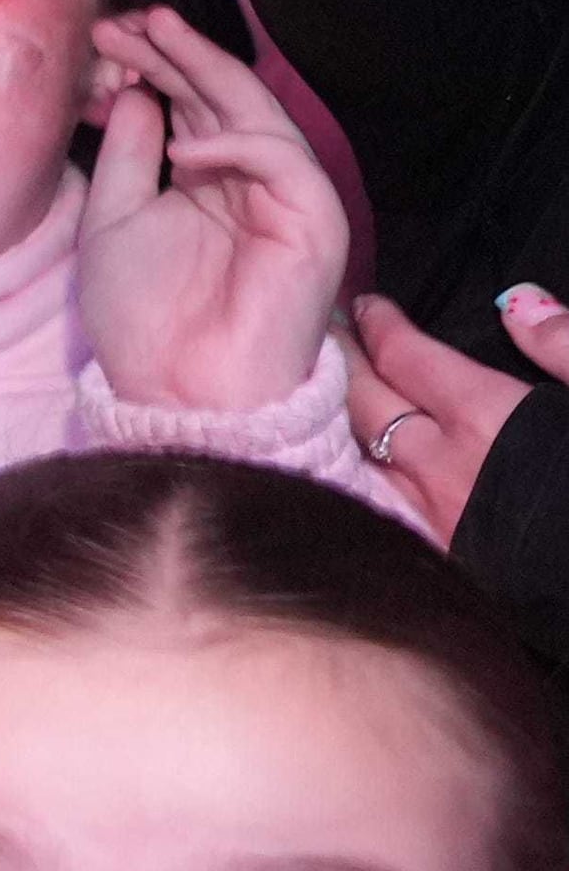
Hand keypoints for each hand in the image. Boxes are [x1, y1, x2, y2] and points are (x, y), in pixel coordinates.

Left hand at [76, 10, 354, 414]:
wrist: (179, 392)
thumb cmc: (145, 318)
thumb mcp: (115, 220)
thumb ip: (130, 155)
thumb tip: (140, 91)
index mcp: (210, 182)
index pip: (192, 106)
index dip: (155, 65)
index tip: (106, 36)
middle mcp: (252, 183)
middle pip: (226, 99)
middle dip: (176, 53)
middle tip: (128, 21)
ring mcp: (287, 201)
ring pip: (258, 116)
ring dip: (203, 75)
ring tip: (147, 45)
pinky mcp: (315, 225)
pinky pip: (284, 163)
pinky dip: (235, 145)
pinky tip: (184, 145)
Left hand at [346, 288, 566, 548]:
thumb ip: (564, 347)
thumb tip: (519, 306)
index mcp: (485, 420)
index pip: (405, 357)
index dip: (379, 325)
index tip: (362, 305)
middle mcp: (440, 469)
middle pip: (365, 402)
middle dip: (343, 362)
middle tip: (325, 334)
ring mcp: (429, 522)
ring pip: (359, 458)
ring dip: (343, 421)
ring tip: (331, 391)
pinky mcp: (433, 565)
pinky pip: (377, 508)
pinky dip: (362, 476)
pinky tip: (358, 463)